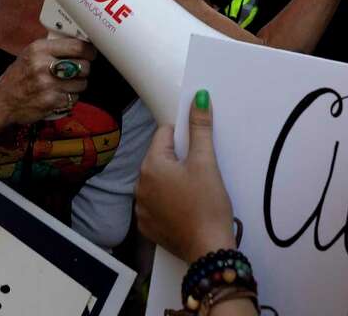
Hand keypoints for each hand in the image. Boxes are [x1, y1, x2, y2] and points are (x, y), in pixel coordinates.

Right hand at [0, 38, 94, 124]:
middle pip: (83, 65)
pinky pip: (74, 98)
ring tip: (67, 83)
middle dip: (85, 69)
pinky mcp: (51, 101)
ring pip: (82, 83)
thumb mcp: (30, 53)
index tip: (90, 53)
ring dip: (79, 84)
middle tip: (79, 70)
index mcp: (40, 49)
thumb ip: (53, 47)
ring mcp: (48, 84)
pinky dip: (71, 97)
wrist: (2, 101)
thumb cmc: (19, 75)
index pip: (77, 46)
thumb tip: (81, 41)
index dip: (89, 51)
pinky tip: (60, 94)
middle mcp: (43, 65)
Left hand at [136, 90, 235, 263]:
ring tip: (195, 192)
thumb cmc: (207, 204)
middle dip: (179, 160)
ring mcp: (141, 208)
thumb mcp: (206, 162)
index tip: (199, 150)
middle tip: (201, 173)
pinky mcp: (147, 227)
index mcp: (151, 165)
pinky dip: (169, 202)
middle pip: (161, 158)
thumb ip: (200, 128)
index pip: (165, 134)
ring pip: (158, 181)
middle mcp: (139, 185)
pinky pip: (156, 203)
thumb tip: (198, 97)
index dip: (185, 138)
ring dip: (173, 181)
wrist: (208, 249)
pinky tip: (186, 208)